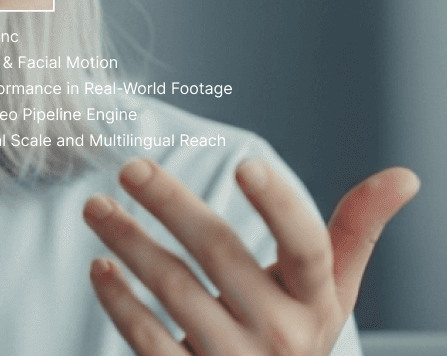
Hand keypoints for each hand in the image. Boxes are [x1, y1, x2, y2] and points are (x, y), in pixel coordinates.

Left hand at [82, 158, 419, 355]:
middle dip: (172, 205)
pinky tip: (101, 267)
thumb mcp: (328, 290)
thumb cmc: (295, 331)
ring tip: (96, 207)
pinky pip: (148, 339)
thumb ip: (355, 230)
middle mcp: (280, 334)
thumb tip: (405, 175)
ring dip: (130, 243)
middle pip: (222, 257)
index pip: (307, 250)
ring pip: (176, 292)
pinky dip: (119, 300)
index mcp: (315, 302)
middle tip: (131, 167)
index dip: (280, 207)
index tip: (246, 163)